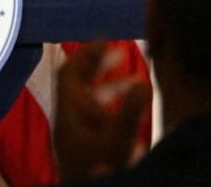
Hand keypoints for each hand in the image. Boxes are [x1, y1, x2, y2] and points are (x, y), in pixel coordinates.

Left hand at [53, 41, 151, 180]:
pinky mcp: (85, 149)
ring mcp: (76, 136)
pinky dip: (112, 108)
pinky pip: (95, 119)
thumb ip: (128, 113)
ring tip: (134, 80)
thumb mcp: (115, 142)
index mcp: (68, 112)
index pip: (69, 72)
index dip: (86, 53)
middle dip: (98, 66)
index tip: (106, 40)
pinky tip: (131, 112)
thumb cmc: (98, 169)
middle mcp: (68, 121)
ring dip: (109, 86)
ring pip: (87, 101)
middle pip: (77, 84)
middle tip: (120, 53)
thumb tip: (142, 82)